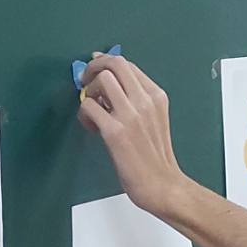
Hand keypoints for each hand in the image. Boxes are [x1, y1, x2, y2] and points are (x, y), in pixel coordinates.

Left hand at [76, 53, 189, 218]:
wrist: (162, 184)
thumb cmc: (156, 157)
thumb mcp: (154, 119)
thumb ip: (137, 100)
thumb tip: (109, 85)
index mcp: (156, 96)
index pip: (128, 65)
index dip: (106, 62)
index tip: (95, 66)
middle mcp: (145, 101)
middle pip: (116, 63)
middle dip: (94, 67)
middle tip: (85, 80)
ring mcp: (130, 115)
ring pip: (102, 80)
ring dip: (89, 90)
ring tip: (91, 108)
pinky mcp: (115, 131)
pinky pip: (89, 106)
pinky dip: (84, 113)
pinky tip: (91, 126)